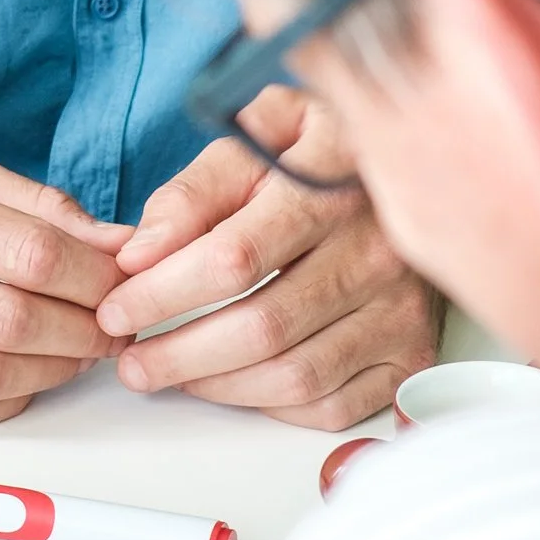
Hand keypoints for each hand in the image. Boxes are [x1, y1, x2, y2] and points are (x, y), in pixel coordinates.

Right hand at [0, 149, 127, 437]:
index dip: (93, 276)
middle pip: (15, 321)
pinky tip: (18, 378)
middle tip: (107, 326)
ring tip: (71, 352)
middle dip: (83, 329)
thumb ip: (30, 204)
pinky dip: (3, 404)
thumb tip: (115, 242)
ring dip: (51, 372)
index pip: (31, 254)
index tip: (117, 282)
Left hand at [96, 88, 437, 432]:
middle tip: (130, 361)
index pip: (233, 258)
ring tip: (169, 371)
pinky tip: (235, 381)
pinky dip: (271, 405)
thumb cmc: (322, 152)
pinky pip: (332, 405)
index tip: (117, 307)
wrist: (421, 160)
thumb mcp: (258, 133)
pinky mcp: (412, 352)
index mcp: (333, 187)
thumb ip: (195, 189)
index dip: (163, 294)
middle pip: (261, 327)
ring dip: (216, 386)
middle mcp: (379, 252)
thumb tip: (139, 253)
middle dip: (178, 354)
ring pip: (293, 376)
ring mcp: (402, 309)